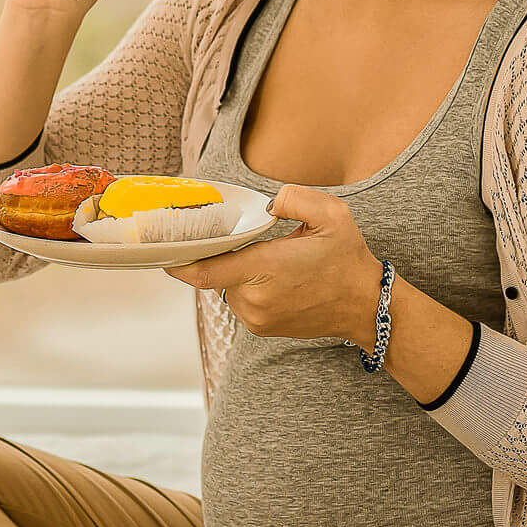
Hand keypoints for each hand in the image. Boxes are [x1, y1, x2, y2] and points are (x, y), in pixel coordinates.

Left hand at [164, 184, 381, 342]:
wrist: (365, 306)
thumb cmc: (348, 260)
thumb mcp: (332, 215)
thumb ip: (295, 198)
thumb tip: (269, 204)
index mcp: (266, 268)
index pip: (205, 270)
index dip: (177, 261)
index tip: (161, 250)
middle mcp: (255, 299)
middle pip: (218, 272)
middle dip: (229, 254)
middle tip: (255, 241)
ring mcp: (257, 318)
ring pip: (229, 287)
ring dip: (242, 272)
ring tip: (277, 263)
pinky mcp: (261, 328)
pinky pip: (242, 301)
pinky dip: (251, 287)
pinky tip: (279, 280)